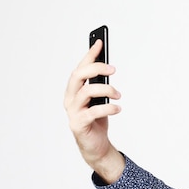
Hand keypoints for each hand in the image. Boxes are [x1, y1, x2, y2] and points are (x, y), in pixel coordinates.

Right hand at [64, 39, 124, 182]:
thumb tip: (108, 68)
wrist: (96, 146)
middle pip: (78, 75)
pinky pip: (93, 112)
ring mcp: (72, 111)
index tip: (100, 42)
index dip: (90, 54)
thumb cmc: (97, 121)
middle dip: (96, 68)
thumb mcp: (100, 100)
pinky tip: (118, 109)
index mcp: (74, 90)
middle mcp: (70, 98)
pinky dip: (108, 108)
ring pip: (86, 92)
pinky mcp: (78, 124)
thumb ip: (100, 86)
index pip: (80, 68)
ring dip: (106, 89)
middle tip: (113, 69)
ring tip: (119, 95)